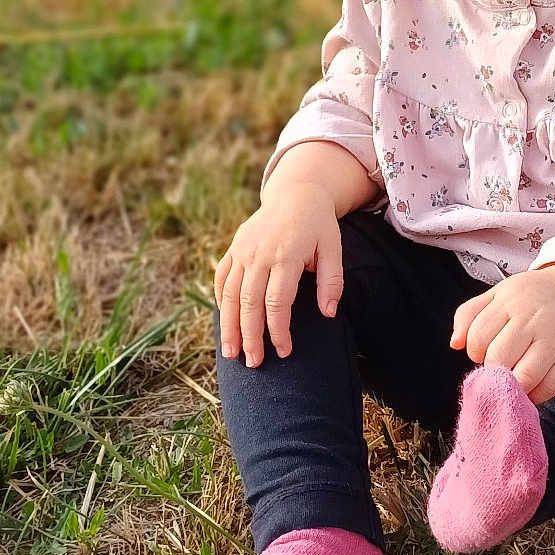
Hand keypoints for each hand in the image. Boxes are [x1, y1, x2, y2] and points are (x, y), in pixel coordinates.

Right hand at [215, 184, 342, 366]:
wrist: (295, 192)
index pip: (277, 302)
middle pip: (249, 303)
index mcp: (285, 255)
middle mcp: (259, 254)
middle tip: (253, 363)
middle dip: (250, 336)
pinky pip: (222, 279)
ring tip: (231, 354)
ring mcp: (242, 250)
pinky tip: (225, 324)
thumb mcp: (334, 248)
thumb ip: (332, 281)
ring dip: (229, 326)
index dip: (278, 330)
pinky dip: (221, 302)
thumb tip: (328, 314)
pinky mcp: (234, 248)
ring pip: (231, 295)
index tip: (284, 351)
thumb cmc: (318, 224)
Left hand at [450, 266, 554, 405]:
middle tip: (498, 370)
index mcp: (510, 302)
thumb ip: (469, 314)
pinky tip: (531, 388)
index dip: (474, 352)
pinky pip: (552, 386)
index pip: (478, 337)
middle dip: (493, 371)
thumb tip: (455, 344)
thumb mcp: (498, 293)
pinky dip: (537, 395)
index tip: (483, 353)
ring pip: (526, 376)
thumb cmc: (531, 296)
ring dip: (513, 388)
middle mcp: (534, 319)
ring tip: (512, 383)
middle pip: (500, 358)